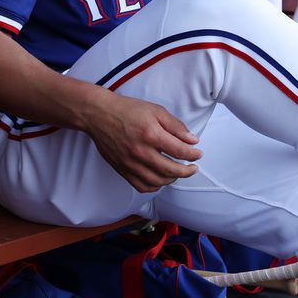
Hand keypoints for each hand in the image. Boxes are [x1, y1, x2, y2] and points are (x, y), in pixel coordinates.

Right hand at [82, 91, 201, 192]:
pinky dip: (154, 186)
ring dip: (172, 179)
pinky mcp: (122, 169)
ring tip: (177, 173)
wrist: (99, 115)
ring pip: (157, 182)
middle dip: (187, 171)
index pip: (180, 151)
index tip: (198, 154)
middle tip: (193, 168)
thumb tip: (193, 140)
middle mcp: (141, 152)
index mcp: (152, 135)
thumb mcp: (155, 111)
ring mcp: (130, 163)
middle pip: (171, 170)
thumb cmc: (127, 110)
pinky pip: (141, 186)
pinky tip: (160, 180)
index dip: (193, 155)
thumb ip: (176, 126)